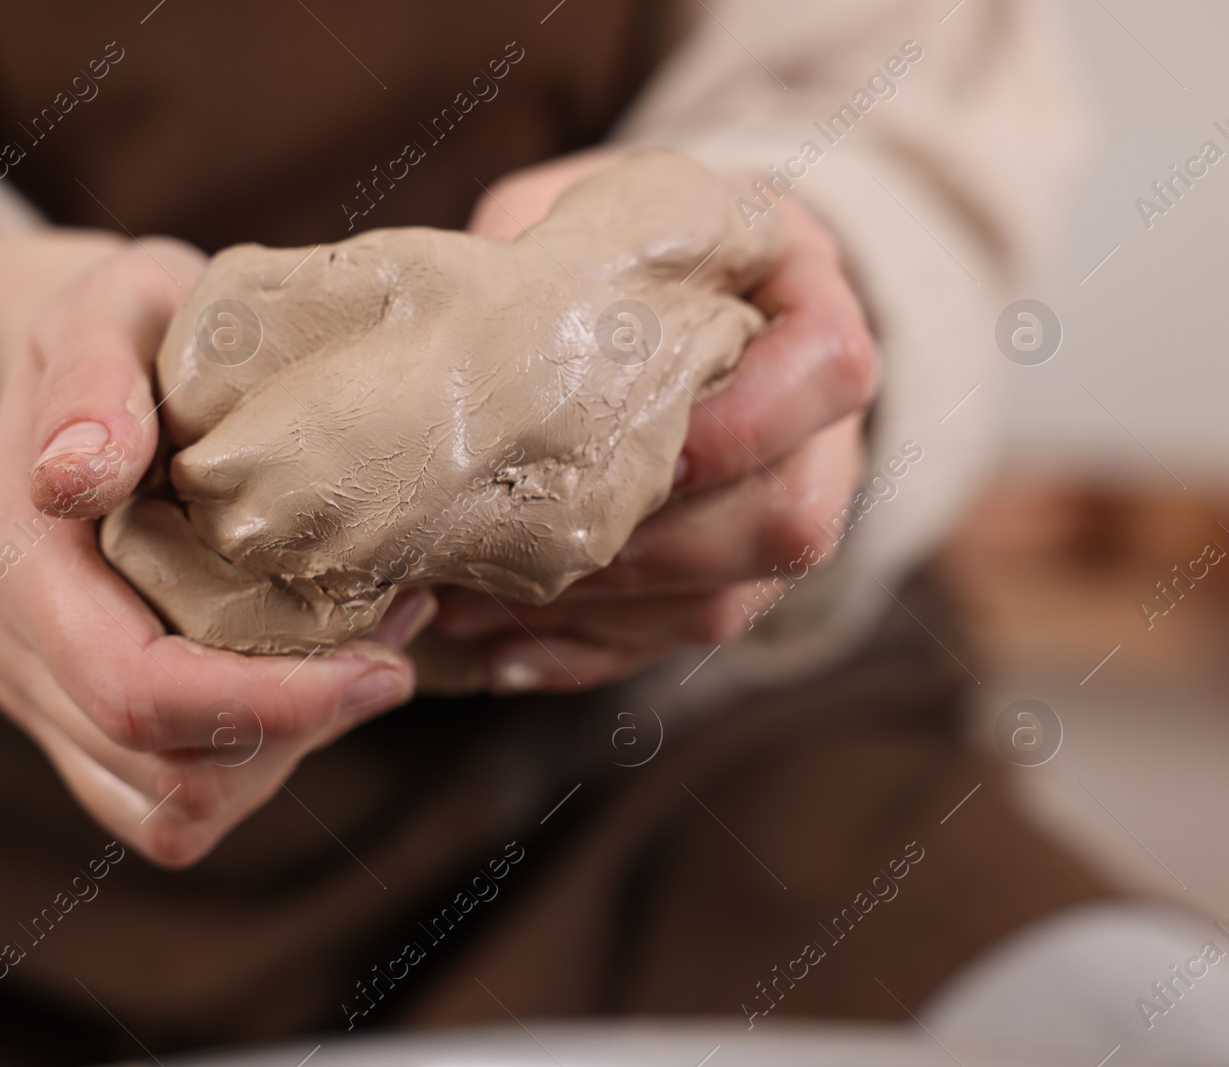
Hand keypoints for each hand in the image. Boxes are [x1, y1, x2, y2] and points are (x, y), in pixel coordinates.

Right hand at [0, 242, 425, 866]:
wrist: (82, 368)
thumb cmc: (123, 328)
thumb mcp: (110, 306)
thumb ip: (92, 384)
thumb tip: (74, 477)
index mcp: (15, 563)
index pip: (137, 688)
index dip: (267, 703)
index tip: (383, 666)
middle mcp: (15, 649)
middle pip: (165, 774)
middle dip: (299, 730)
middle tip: (395, 639)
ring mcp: (44, 694)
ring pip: (173, 810)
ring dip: (285, 755)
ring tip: (364, 651)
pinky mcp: (84, 718)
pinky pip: (172, 801)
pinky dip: (258, 763)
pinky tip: (314, 676)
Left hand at [434, 153, 875, 691]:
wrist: (654, 298)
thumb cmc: (619, 245)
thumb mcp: (601, 213)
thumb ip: (570, 243)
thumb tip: (477, 302)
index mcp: (807, 309)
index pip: (833, 367)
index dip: (750, 417)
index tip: (653, 437)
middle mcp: (817, 429)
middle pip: (793, 518)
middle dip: (661, 546)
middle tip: (538, 542)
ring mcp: (775, 513)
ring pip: (730, 601)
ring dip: (608, 614)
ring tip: (482, 607)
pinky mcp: (721, 581)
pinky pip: (672, 645)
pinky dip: (586, 653)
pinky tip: (502, 652)